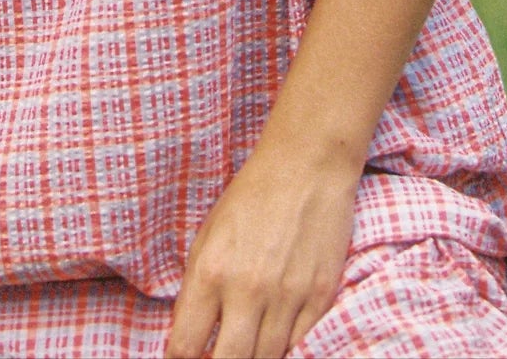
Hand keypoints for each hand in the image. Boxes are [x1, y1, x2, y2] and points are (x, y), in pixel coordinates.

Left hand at [163, 136, 359, 357]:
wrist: (306, 166)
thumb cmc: (251, 197)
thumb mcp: (208, 235)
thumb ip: (197, 289)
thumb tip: (191, 338)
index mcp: (212, 271)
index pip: (186, 345)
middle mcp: (248, 289)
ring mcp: (288, 296)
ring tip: (245, 349)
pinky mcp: (320, 296)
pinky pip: (301, 345)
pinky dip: (286, 349)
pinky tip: (276, 339)